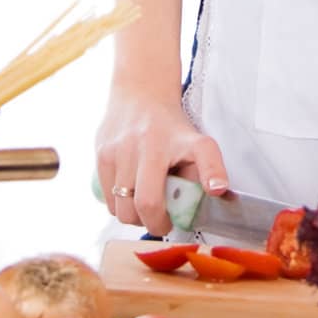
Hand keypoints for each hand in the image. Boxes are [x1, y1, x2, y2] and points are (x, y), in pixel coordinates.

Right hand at [94, 84, 229, 236]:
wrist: (142, 94)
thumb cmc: (173, 127)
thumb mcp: (200, 143)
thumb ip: (211, 168)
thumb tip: (218, 192)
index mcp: (160, 149)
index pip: (150, 201)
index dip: (159, 222)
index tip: (170, 223)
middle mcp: (134, 149)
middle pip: (131, 210)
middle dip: (147, 223)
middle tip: (160, 216)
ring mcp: (113, 152)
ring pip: (116, 208)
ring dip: (132, 215)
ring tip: (146, 201)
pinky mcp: (99, 154)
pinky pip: (106, 197)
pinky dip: (119, 203)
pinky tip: (132, 189)